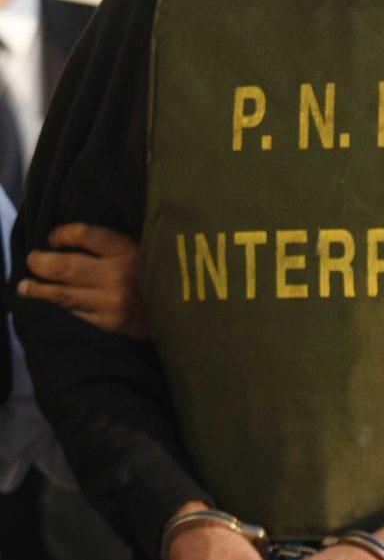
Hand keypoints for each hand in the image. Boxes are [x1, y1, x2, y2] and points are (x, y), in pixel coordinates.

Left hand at [17, 223, 147, 339]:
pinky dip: (51, 311)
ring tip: (25, 285)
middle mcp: (117, 276)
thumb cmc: (156, 277)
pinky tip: (41, 308)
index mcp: (127, 250)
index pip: (83, 234)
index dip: (61, 234)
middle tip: (32, 260)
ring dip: (36, 289)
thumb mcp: (143, 250)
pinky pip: (70, 316)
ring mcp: (110, 303)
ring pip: (60, 295)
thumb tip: (73, 236)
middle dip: (40, 262)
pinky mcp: (107, 326)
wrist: (182, 313)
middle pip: (64, 266)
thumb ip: (114, 244)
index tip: (53, 237)